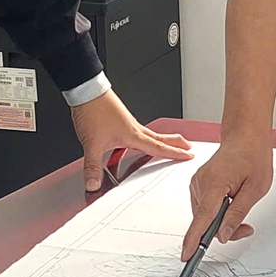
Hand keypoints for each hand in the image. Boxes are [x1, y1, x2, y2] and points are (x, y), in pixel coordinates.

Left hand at [69, 90, 192, 191]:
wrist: (86, 91)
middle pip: (160, 138)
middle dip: (176, 143)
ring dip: (161, 140)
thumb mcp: (92, 144)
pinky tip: (135, 141)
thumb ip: (92, 167)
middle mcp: (133, 128)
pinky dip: (144, 137)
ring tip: (166, 145)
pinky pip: (138, 132)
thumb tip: (93, 184)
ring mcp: (128, 123)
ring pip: (150, 134)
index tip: (188, 155)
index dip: (175, 153)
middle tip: (189, 146)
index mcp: (133, 135)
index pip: (159, 147)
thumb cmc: (93, 111)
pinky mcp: (120, 120)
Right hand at [184, 136, 269, 259]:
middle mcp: (200, 183)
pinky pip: (205, 207)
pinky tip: (230, 201)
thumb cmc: (253, 156)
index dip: (194, 239)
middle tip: (245, 227)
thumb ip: (238, 214)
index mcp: (214, 183)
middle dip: (223, 229)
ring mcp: (198, 183)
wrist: (246, 137)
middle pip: (204, 221)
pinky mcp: (199, 185)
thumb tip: (224, 234)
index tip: (187, 255)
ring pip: (204, 216)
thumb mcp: (256, 189)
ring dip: (220, 220)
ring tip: (240, 206)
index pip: (202, 218)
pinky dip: (216, 211)